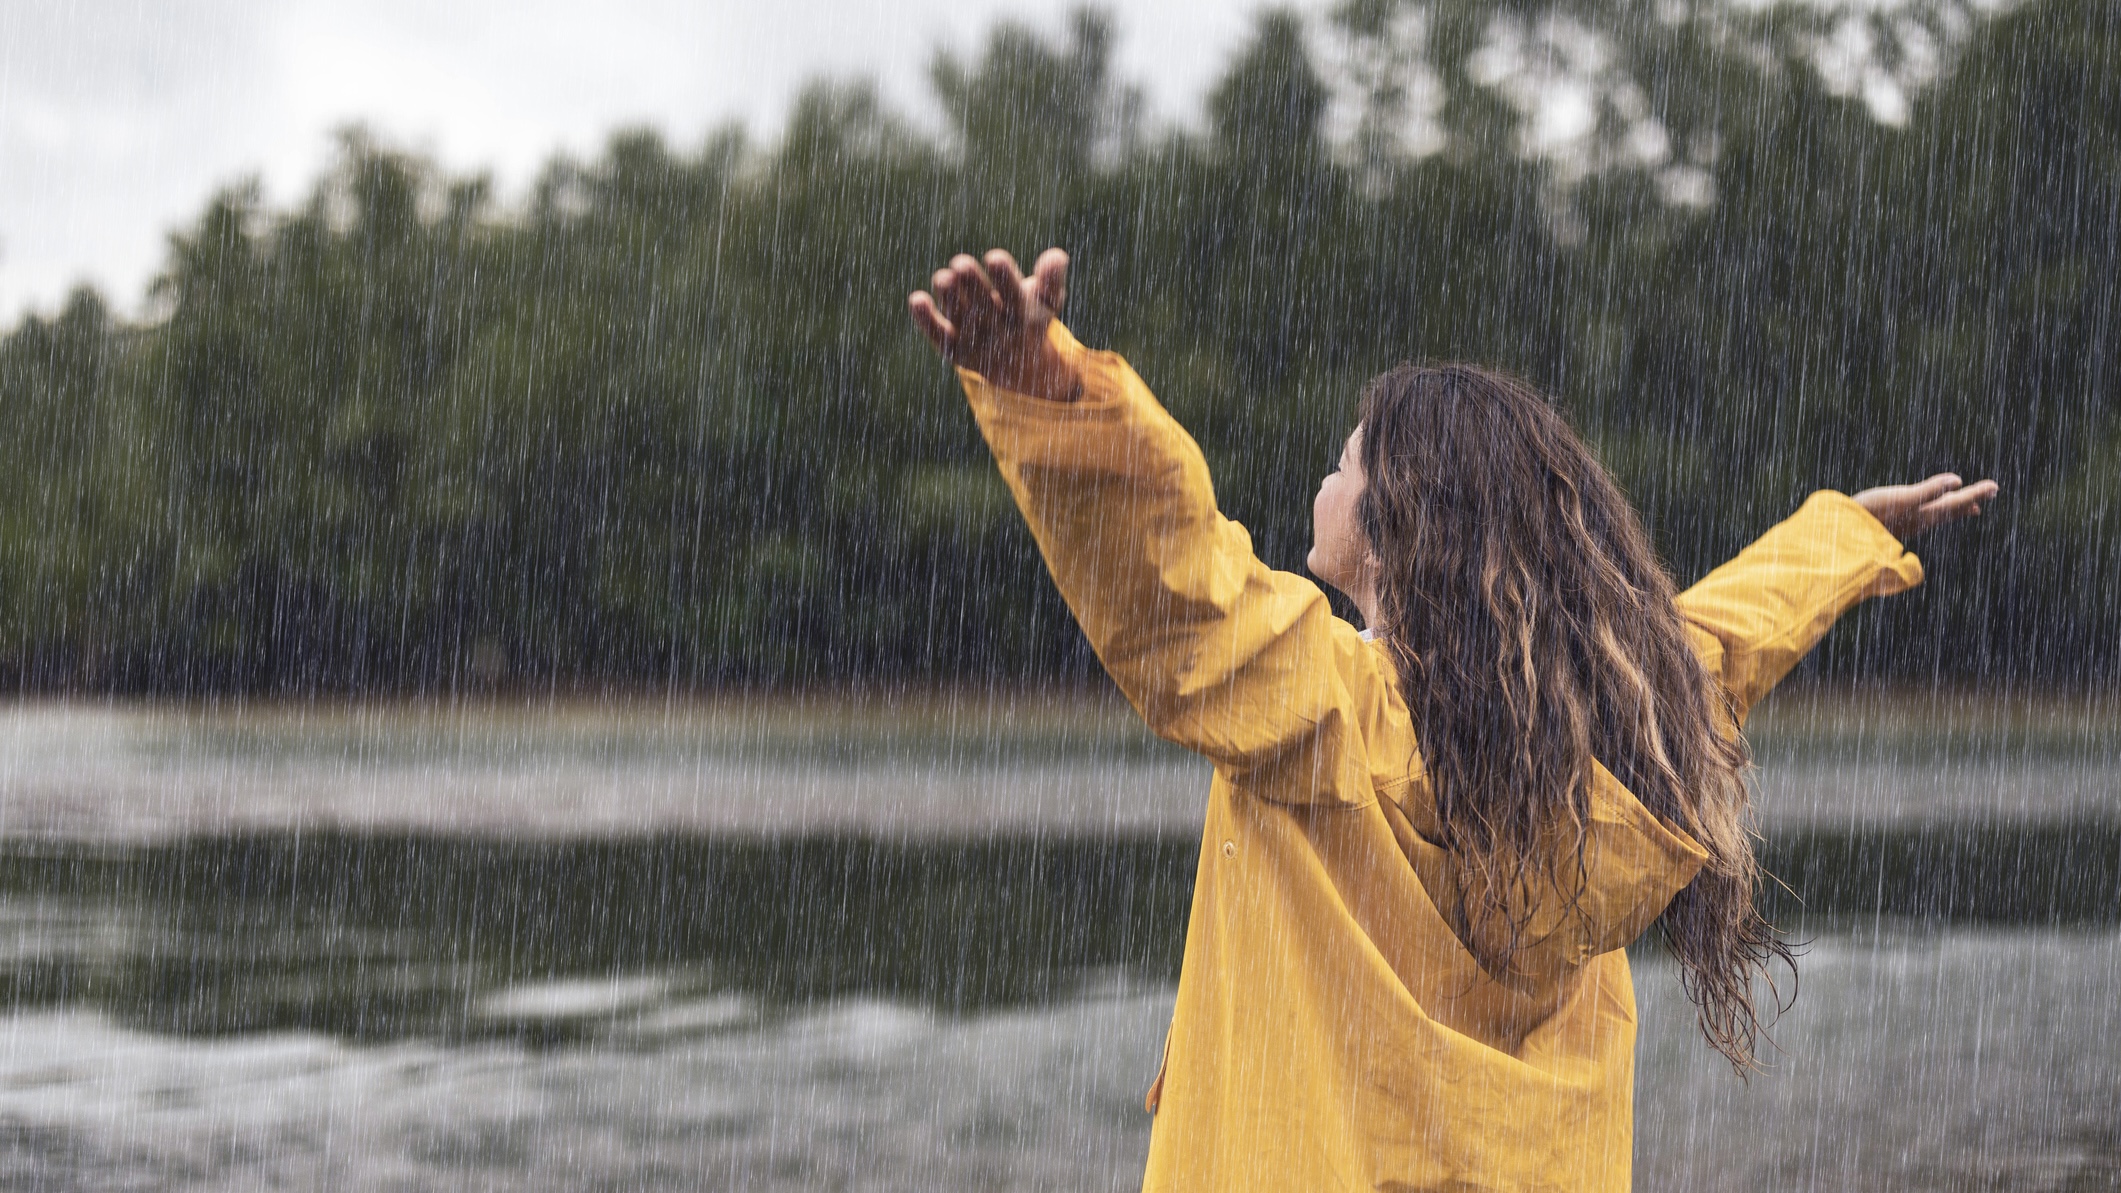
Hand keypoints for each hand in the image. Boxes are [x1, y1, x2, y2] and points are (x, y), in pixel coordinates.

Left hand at [908, 247, 1079, 401]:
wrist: (1016, 368)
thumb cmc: (1030, 320)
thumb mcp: (1047, 301)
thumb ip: (1051, 279)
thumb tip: (1057, 256)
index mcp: (1022, 317)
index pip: (1014, 297)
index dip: (1004, 278)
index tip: (994, 257)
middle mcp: (998, 333)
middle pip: (984, 309)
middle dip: (973, 286)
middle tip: (961, 262)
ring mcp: (974, 343)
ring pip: (960, 319)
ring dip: (950, 299)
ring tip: (943, 277)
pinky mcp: (954, 350)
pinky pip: (939, 335)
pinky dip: (926, 320)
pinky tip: (916, 299)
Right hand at [1852, 473, 1999, 540]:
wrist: (1842, 534)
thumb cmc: (1869, 514)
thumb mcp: (1901, 499)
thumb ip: (1929, 490)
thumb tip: (1957, 481)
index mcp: (1925, 513)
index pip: (1957, 501)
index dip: (1976, 492)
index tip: (1995, 486)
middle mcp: (1921, 520)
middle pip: (1953, 510)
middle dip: (1971, 500)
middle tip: (1990, 492)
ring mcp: (1909, 524)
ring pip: (1941, 516)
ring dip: (1957, 509)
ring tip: (1971, 507)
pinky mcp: (1897, 524)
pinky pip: (1927, 518)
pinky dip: (1938, 513)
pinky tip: (1932, 513)